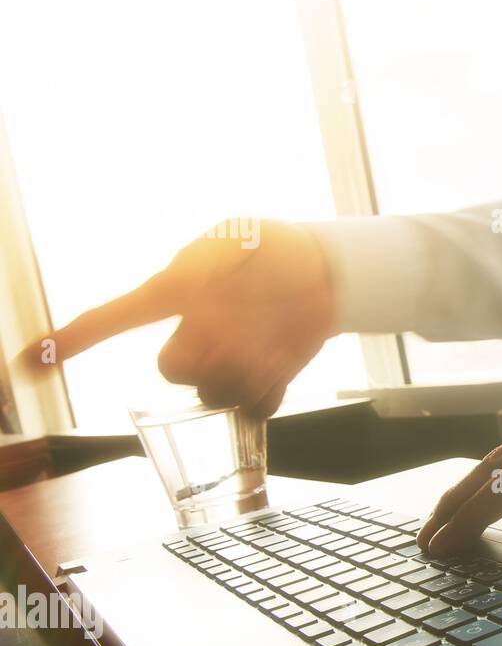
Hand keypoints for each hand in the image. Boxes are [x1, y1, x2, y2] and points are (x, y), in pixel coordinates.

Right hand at [18, 219, 335, 417]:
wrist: (326, 272)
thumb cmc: (273, 247)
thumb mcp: (239, 238)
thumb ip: (211, 265)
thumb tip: (196, 300)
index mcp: (177, 294)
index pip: (115, 317)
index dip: (73, 339)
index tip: (31, 363)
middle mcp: (195, 333)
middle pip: (173, 368)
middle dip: (200, 355)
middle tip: (237, 329)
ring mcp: (229, 360)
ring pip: (213, 391)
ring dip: (241, 372)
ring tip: (269, 340)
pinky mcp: (266, 379)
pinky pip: (257, 406)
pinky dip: (270, 391)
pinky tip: (284, 361)